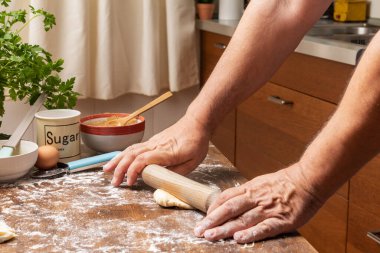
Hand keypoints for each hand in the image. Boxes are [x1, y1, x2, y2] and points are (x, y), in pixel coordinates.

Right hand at [103, 114, 209, 185]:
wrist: (196, 122)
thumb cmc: (197, 142)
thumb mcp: (193, 161)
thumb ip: (176, 172)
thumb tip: (161, 180)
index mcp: (167, 152)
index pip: (144, 160)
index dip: (133, 171)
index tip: (129, 182)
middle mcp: (156, 145)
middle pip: (132, 155)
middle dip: (120, 169)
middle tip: (114, 183)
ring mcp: (153, 142)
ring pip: (130, 150)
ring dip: (118, 160)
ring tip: (107, 170)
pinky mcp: (152, 141)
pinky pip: (134, 147)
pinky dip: (123, 154)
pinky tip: (118, 160)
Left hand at [194, 165, 322, 242]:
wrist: (308, 180)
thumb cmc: (285, 182)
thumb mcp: (261, 182)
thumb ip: (247, 192)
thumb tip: (230, 200)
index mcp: (250, 188)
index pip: (226, 198)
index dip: (213, 208)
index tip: (204, 218)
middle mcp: (255, 198)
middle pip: (229, 209)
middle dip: (212, 220)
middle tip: (199, 230)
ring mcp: (267, 209)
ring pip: (242, 219)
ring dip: (225, 228)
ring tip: (211, 236)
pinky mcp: (281, 220)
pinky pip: (264, 228)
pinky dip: (251, 233)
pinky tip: (239, 239)